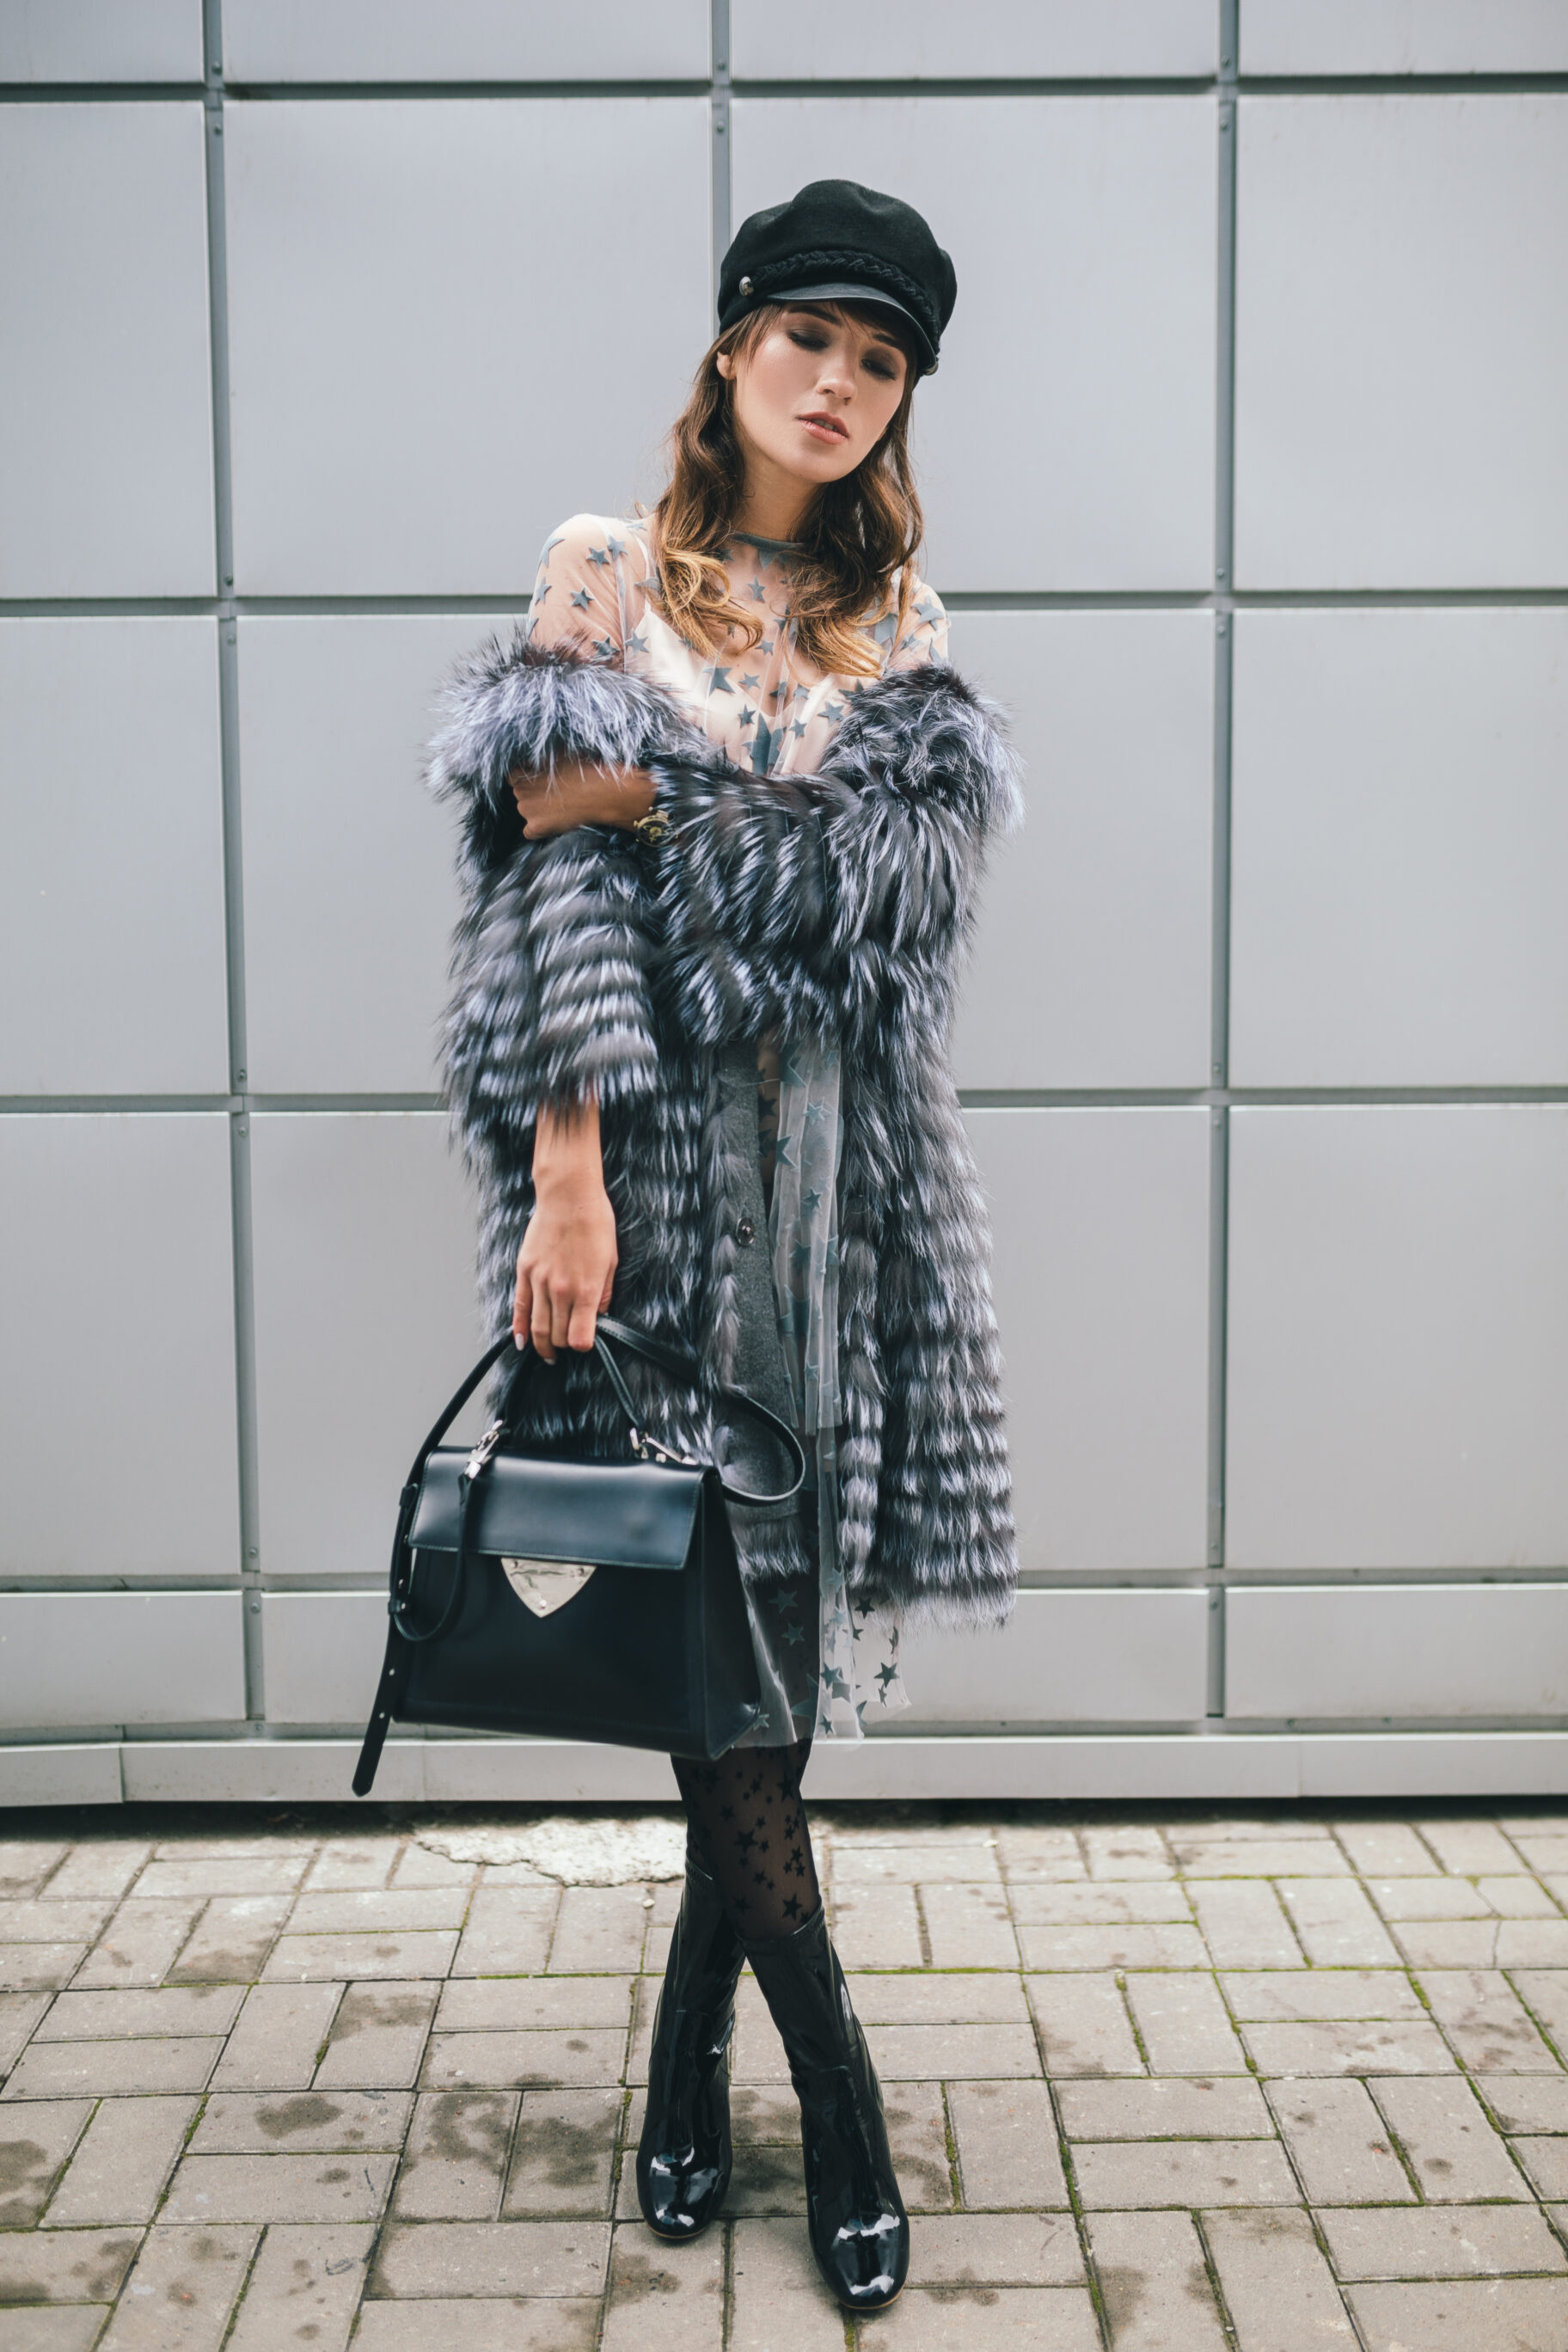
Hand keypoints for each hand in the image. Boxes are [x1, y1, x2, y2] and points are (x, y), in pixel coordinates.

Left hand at [510, 757, 655, 837]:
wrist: (604, 792)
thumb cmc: (587, 769)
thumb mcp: (561, 751)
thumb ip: (542, 755)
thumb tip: (536, 754)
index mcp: (524, 769)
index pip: (513, 775)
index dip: (528, 779)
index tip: (543, 781)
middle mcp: (520, 788)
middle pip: (520, 794)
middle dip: (533, 794)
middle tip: (556, 794)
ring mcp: (526, 809)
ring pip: (526, 811)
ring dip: (537, 811)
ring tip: (560, 807)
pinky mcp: (536, 827)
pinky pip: (529, 832)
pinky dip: (540, 829)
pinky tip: (556, 822)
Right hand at [514, 1100, 616, 1360]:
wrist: (569, 1197)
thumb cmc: (595, 1224)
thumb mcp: (611, 1261)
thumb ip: (604, 1294)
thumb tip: (599, 1316)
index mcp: (586, 1290)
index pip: (580, 1338)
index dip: (584, 1345)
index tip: (586, 1341)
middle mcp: (561, 1290)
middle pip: (558, 1336)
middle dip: (564, 1345)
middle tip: (567, 1345)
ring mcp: (540, 1281)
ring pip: (537, 1327)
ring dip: (542, 1344)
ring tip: (548, 1353)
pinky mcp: (525, 1271)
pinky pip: (519, 1307)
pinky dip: (519, 1328)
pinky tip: (522, 1342)